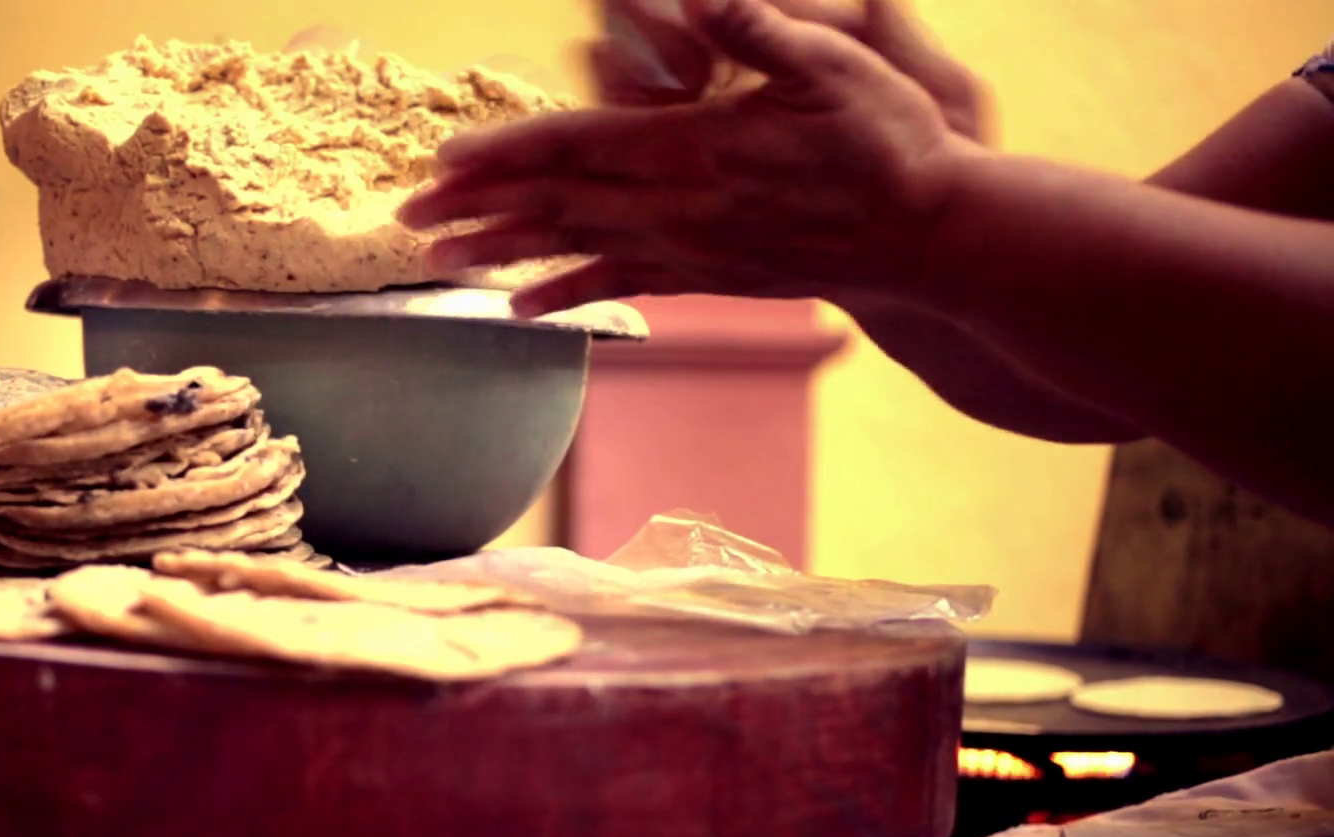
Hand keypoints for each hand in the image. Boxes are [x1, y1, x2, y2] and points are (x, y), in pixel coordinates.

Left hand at [397, 0, 972, 315]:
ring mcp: (690, 250)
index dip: (503, 151)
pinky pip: (620, 287)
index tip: (441, 158)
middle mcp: (678, 208)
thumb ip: (758, 27)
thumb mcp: (835, 64)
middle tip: (404, 218)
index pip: (576, 145)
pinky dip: (565, 294)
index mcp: (694, 149)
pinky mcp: (708, 278)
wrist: (933, 240)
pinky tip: (520, 308)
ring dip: (501, 255)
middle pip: (554, 204)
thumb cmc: (890, 142)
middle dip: (473, 208)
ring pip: (574, 250)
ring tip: (438, 262)